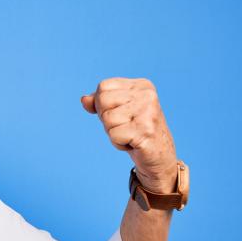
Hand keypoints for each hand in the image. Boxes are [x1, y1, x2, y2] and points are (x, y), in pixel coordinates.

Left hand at [80, 77, 177, 192]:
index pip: (103, 87)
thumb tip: (84, 100)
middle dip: (106, 119)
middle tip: (125, 127)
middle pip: (103, 101)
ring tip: (130, 135)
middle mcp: (147, 95)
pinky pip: (114, 135)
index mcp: (141, 85)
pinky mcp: (146, 130)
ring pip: (107, 119)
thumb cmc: (133, 130)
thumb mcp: (115, 111)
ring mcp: (148, 112)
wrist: (157, 155)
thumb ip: (98, 102)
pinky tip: (133, 143)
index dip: (102, 105)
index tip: (120, 114)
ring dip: (113, 132)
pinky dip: (118, 144)